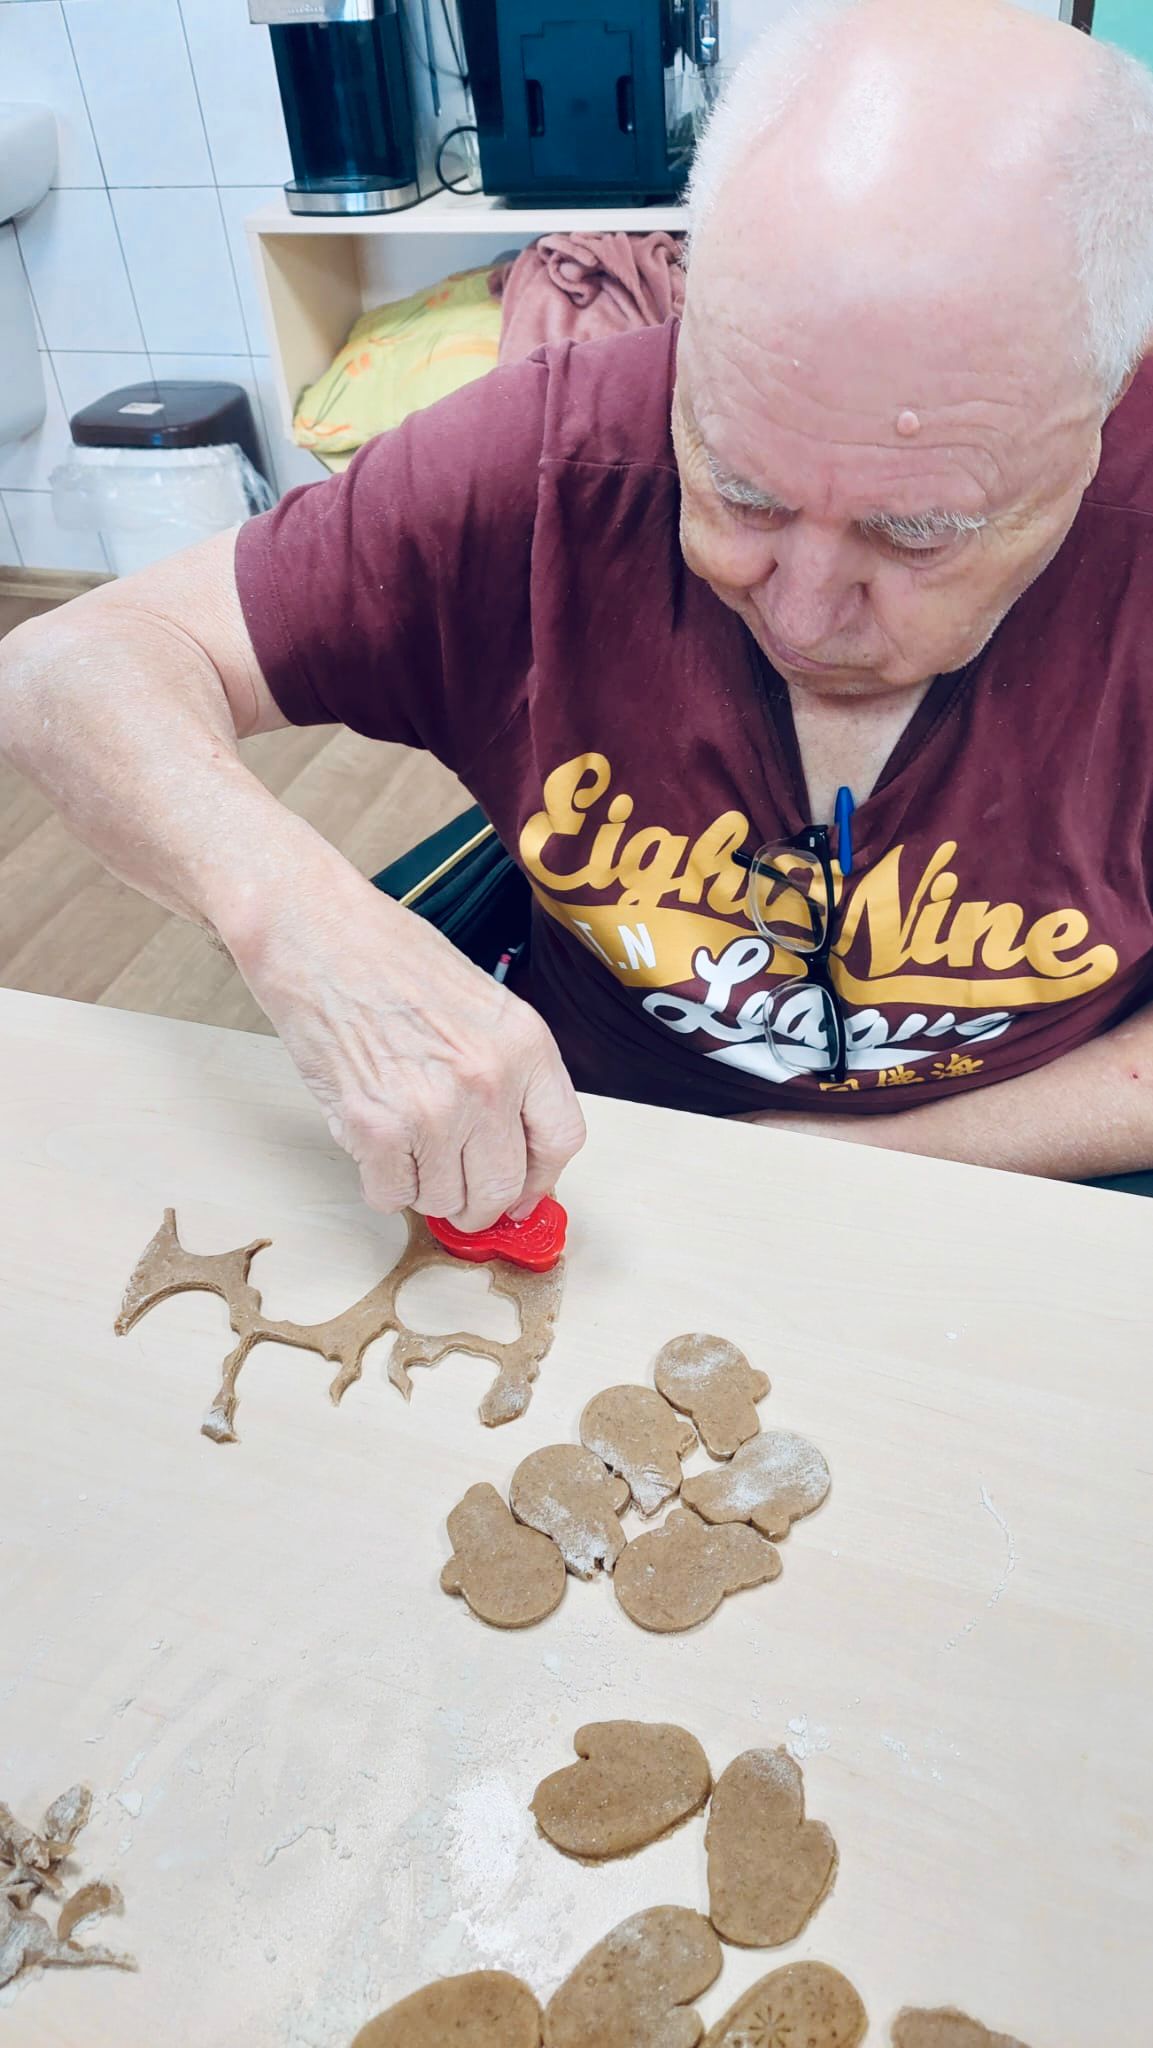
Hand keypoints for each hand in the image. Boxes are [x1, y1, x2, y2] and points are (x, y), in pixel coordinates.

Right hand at [227, 860, 585, 1229]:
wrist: (319, 935)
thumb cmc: (392, 958)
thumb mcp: (485, 1005)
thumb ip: (509, 1072)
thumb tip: (513, 1148)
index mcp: (525, 1045)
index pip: (561, 1140)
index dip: (540, 1178)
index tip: (521, 1190)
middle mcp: (489, 1083)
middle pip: (503, 1187)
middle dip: (478, 1203)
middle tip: (456, 1190)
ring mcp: (433, 1110)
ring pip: (445, 1201)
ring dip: (425, 1188)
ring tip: (405, 1143)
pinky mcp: (376, 1128)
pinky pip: (390, 1195)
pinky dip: (381, 1183)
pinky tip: (374, 1142)